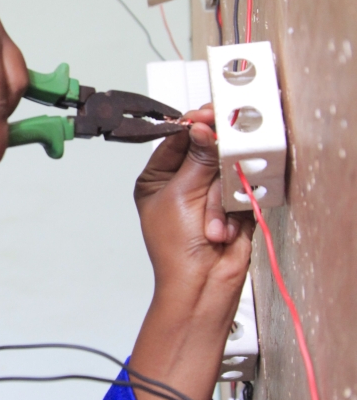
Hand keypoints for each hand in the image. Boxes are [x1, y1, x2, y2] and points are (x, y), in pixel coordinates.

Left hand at [135, 105, 254, 303]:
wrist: (203, 284)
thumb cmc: (176, 250)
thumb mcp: (181, 195)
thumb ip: (198, 157)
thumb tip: (204, 127)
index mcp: (157, 178)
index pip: (176, 139)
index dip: (193, 126)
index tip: (209, 115)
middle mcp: (182, 183)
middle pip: (206, 152)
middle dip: (211, 173)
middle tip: (215, 179)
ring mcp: (208, 194)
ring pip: (227, 171)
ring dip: (221, 202)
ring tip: (210, 227)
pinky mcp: (232, 205)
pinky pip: (243, 190)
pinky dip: (235, 211)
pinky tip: (223, 231)